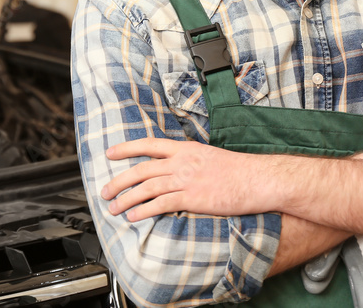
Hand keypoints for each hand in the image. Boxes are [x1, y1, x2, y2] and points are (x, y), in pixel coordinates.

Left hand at [101, 138, 273, 220]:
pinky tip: (133, 217)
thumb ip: (190, 161)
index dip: (126, 148)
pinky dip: (143, 211)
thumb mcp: (210, 157)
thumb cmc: (239, 171)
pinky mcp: (192, 198)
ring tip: (113, 207)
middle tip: (104, 190)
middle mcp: (182, 162)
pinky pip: (161, 204)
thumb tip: (176, 169)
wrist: (258, 179)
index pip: (149, 145)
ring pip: (146, 187)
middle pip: (141, 169)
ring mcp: (186, 179)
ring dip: (126, 199)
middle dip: (119, 180)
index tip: (110, 153)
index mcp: (186, 149)